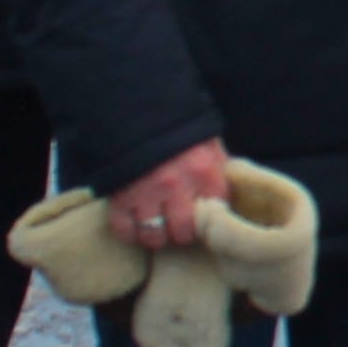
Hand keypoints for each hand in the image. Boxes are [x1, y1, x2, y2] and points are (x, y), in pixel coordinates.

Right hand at [108, 139, 230, 252]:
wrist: (138, 109)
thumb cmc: (178, 129)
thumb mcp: (208, 144)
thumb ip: (218, 171)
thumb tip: (227, 198)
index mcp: (205, 172)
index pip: (215, 214)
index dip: (209, 219)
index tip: (203, 218)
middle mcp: (177, 185)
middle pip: (184, 232)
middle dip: (182, 233)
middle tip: (178, 227)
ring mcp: (146, 192)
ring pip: (154, 236)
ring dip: (156, 237)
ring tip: (157, 229)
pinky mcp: (120, 195)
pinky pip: (124, 229)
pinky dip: (129, 233)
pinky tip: (135, 227)